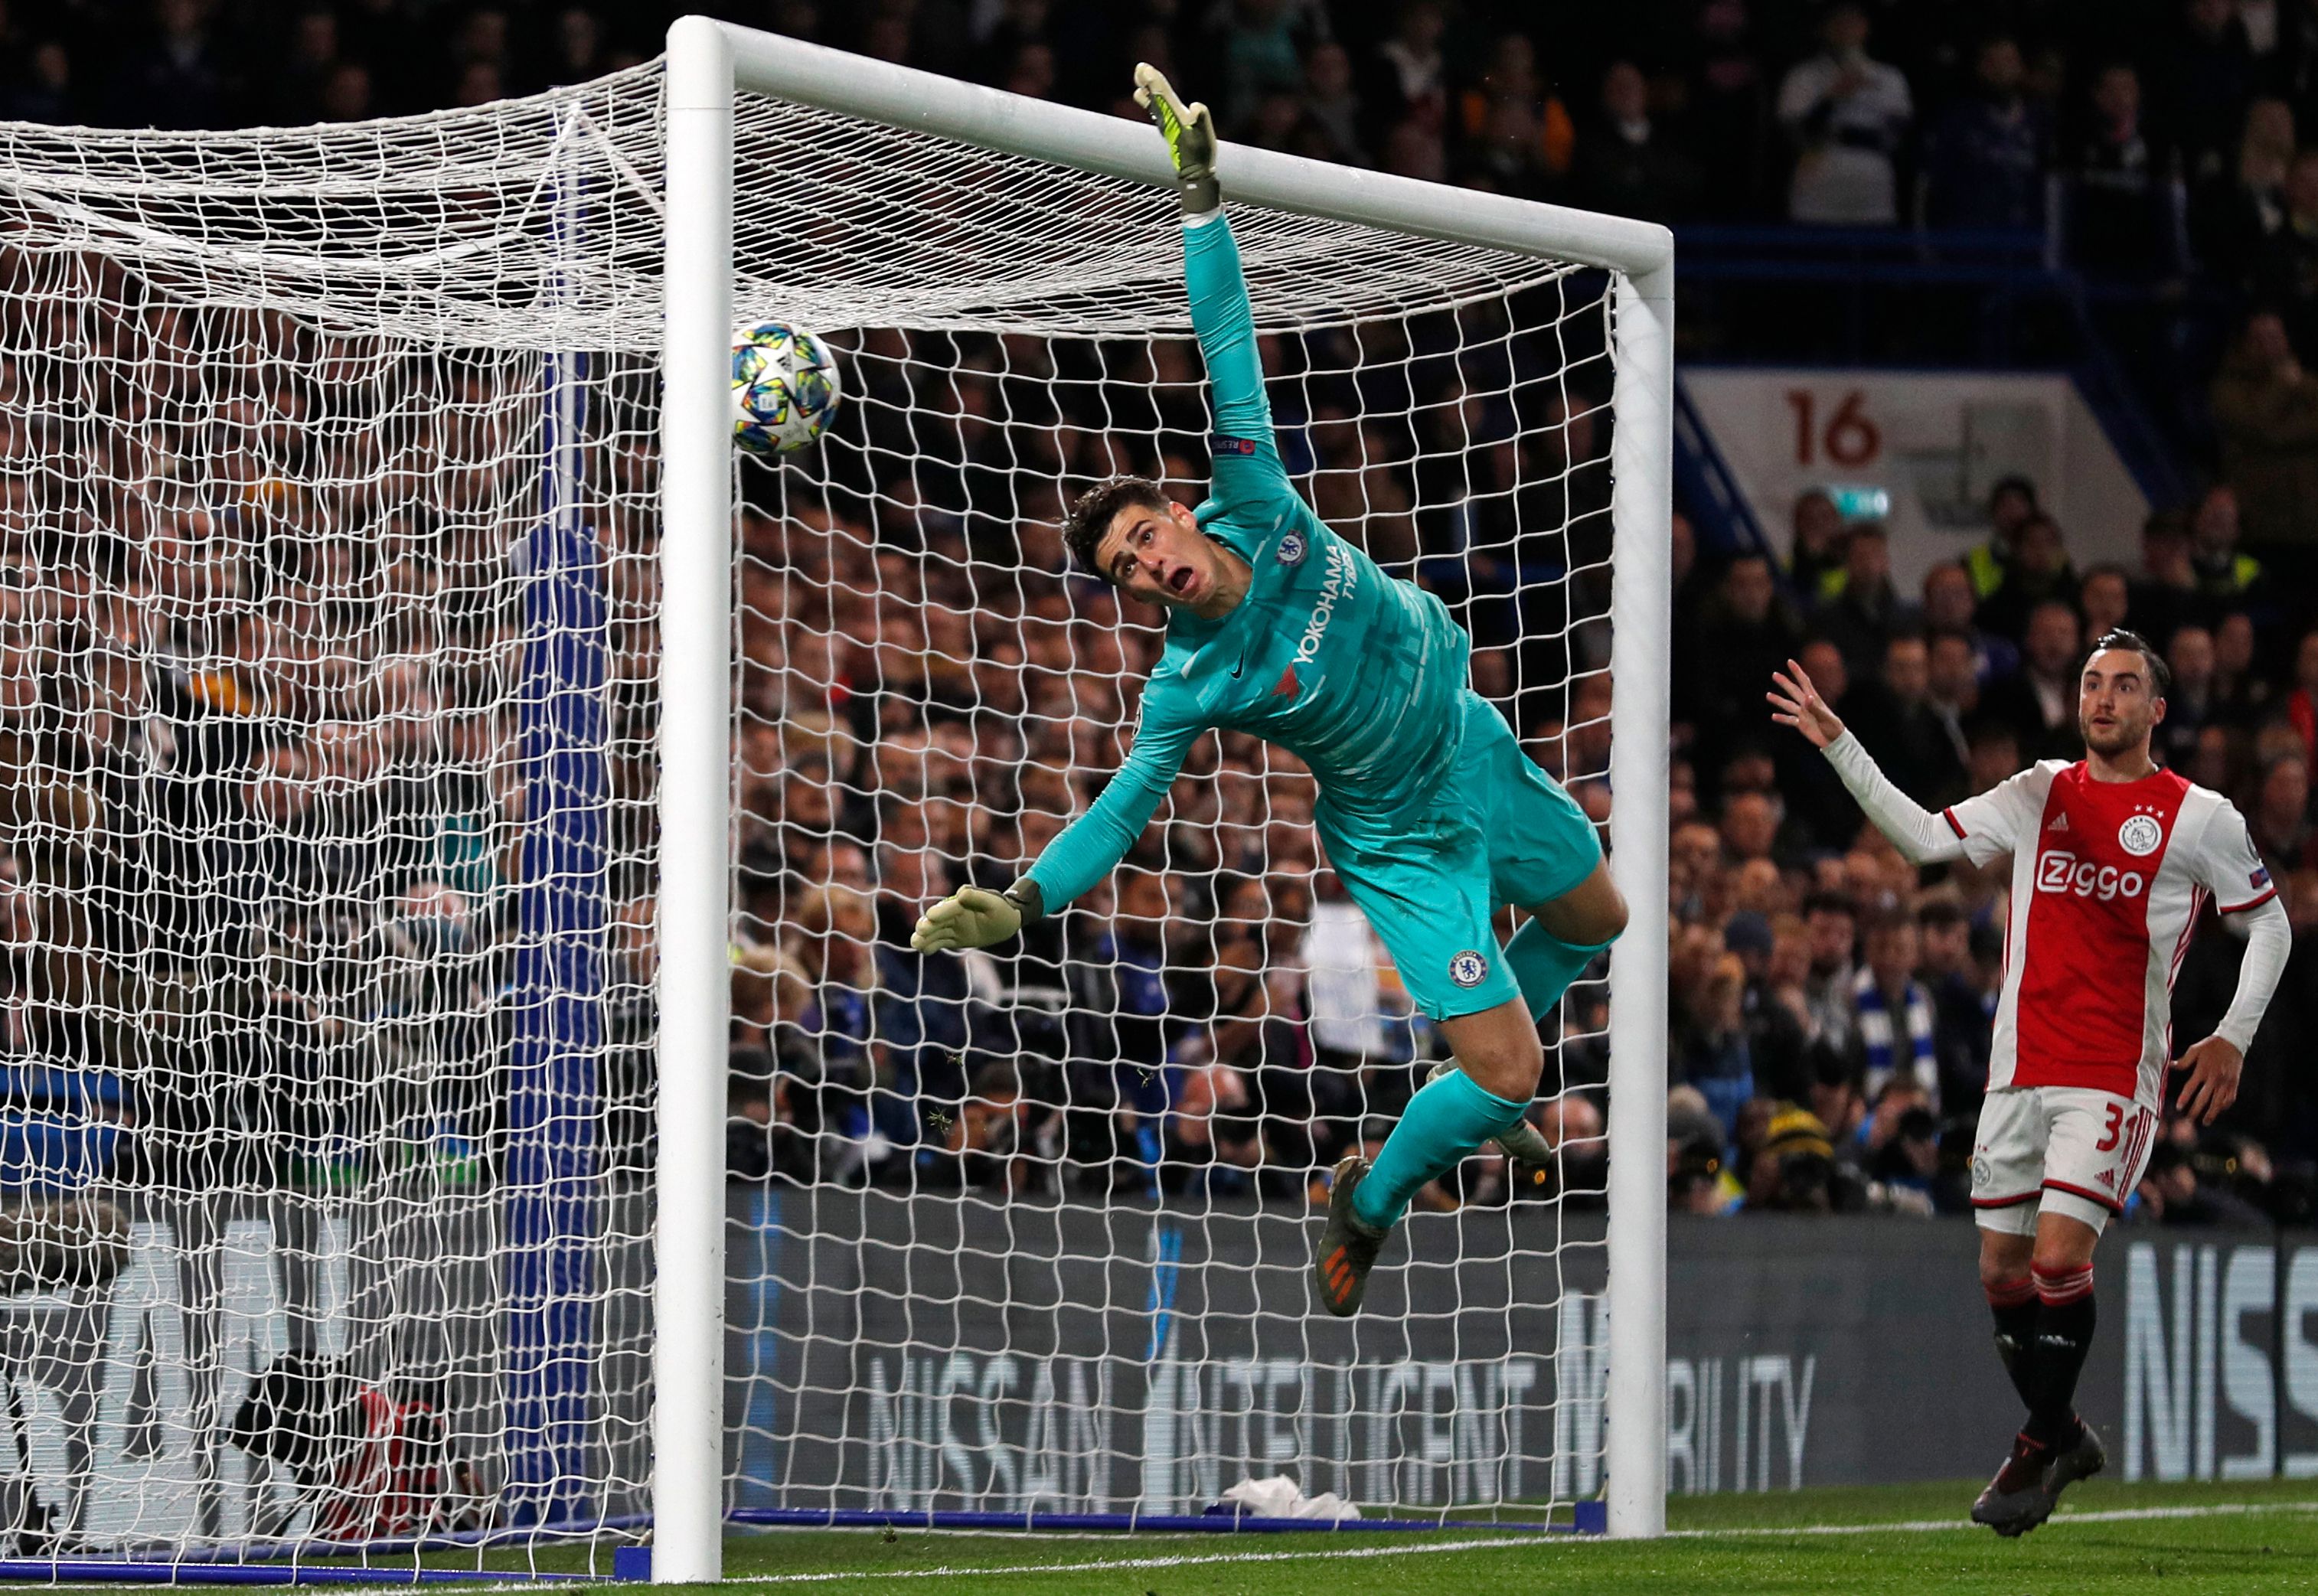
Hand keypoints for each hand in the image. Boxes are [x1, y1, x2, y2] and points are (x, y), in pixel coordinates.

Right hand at [910, 886, 1021, 953]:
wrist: (1004, 923)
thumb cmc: (1001, 910)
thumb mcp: (994, 903)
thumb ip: (978, 897)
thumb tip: (960, 893)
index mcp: (962, 902)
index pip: (950, 907)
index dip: (941, 911)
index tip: (931, 916)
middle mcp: (953, 913)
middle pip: (937, 919)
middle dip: (928, 924)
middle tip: (921, 930)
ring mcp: (952, 926)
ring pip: (935, 932)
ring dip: (924, 937)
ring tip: (915, 944)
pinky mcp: (953, 938)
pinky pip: (940, 942)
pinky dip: (931, 946)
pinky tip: (924, 951)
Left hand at [1133, 63, 1217, 212]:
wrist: (1194, 172)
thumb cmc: (1201, 154)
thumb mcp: (1205, 136)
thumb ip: (1201, 119)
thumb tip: (1195, 108)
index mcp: (1176, 116)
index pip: (1163, 95)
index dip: (1155, 83)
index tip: (1146, 70)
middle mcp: (1168, 118)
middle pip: (1156, 96)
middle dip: (1148, 81)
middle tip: (1140, 67)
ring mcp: (1167, 123)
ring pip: (1154, 102)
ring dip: (1147, 88)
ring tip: (1140, 75)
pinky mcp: (1168, 128)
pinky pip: (1156, 110)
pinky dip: (1150, 100)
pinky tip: (1143, 94)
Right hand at [1767, 658, 1846, 748]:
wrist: (1835, 741)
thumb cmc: (1833, 728)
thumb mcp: (1825, 717)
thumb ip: (1815, 708)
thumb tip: (1807, 697)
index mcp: (1814, 699)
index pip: (1804, 682)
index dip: (1797, 671)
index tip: (1790, 662)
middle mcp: (1807, 705)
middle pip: (1793, 691)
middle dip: (1784, 682)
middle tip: (1774, 674)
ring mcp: (1803, 714)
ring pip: (1788, 705)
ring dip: (1778, 700)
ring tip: (1768, 695)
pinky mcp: (1801, 724)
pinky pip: (1789, 719)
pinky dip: (1782, 718)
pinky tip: (1773, 716)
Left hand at [2173, 1035, 2242, 1124]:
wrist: (2233, 1042)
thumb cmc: (2211, 1045)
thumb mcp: (2195, 1050)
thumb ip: (2184, 1061)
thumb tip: (2170, 1066)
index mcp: (2203, 1070)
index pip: (2191, 1087)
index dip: (2184, 1098)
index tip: (2179, 1107)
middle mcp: (2214, 1078)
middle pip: (2204, 1098)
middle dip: (2196, 1110)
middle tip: (2189, 1120)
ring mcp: (2225, 1082)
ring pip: (2218, 1101)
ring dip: (2211, 1113)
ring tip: (2205, 1122)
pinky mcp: (2234, 1083)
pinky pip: (2230, 1098)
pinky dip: (2224, 1106)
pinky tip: (2219, 1110)